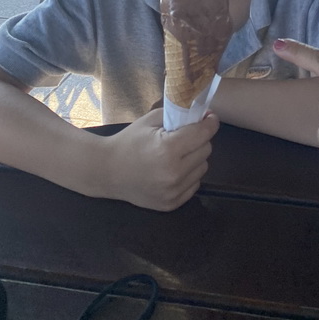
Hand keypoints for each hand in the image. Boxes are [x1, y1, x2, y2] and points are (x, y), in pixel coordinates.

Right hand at [99, 108, 219, 210]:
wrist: (107, 172)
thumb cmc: (129, 142)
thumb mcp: (151, 120)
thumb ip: (178, 115)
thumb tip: (203, 115)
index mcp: (168, 150)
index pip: (203, 134)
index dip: (210, 123)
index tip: (210, 117)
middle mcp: (174, 173)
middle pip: (206, 150)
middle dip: (199, 139)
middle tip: (186, 135)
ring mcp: (173, 192)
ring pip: (203, 167)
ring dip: (195, 158)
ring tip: (178, 154)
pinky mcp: (172, 204)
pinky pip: (195, 184)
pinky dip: (189, 174)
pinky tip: (173, 169)